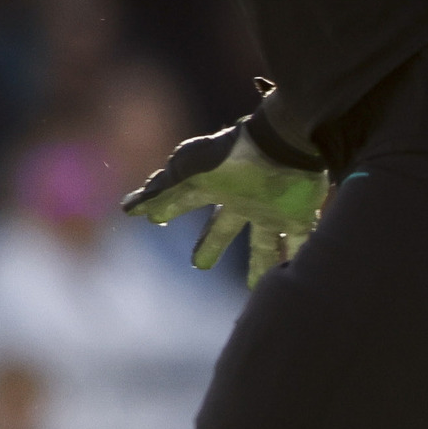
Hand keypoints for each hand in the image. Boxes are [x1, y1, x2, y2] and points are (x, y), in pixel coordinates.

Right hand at [123, 118, 329, 287]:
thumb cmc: (233, 155)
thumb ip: (163, 191)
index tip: (153, 219)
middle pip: (223, 228)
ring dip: (260, 264)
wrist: (284, 142)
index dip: (168, 209)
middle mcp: (242, 200)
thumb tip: (128, 209)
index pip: (186, 201)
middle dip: (211, 245)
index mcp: (214, 187)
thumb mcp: (190, 172)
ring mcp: (271, 209)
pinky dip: (298, 259)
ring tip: (255, 286)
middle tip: (200, 265)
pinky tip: (297, 276)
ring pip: (263, 243)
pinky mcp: (299, 215)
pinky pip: (299, 242)